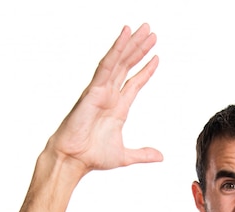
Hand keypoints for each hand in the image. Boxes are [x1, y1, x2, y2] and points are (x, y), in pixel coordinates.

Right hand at [48, 24, 162, 174]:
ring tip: (144, 29)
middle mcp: (110, 95)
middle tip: (152, 33)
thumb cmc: (92, 156)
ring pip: (119, 61)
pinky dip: (116, 49)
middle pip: (128, 66)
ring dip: (131, 44)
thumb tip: (160, 156)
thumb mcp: (125, 156)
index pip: (134, 83)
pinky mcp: (93, 89)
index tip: (157, 57)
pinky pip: (107, 65)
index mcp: (118, 108)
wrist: (74, 159)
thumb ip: (143, 154)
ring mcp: (102, 90)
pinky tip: (125, 36)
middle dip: (140, 49)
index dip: (146, 70)